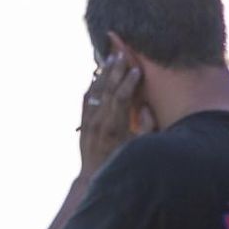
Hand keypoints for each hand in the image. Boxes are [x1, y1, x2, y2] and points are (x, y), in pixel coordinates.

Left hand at [79, 39, 151, 178]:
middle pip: (107, 91)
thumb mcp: (139, 147)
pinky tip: (99, 74)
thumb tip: (146, 107)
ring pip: (94, 92)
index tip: (136, 69)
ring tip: (111, 58)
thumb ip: (146, 127)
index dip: (128, 83)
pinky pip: (86, 98)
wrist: (93, 174)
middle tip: (123, 54)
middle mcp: (98, 122)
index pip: (121, 99)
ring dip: (103, 74)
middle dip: (115, 72)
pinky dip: (93, 85)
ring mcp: (88, 121)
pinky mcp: (82, 122)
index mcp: (114, 127)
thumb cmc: (122, 160)